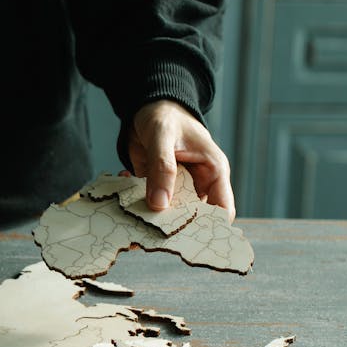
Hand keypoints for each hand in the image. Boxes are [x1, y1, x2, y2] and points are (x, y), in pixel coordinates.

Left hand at [128, 100, 235, 221]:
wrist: (146, 108)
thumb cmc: (166, 115)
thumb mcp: (163, 136)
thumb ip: (162, 167)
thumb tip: (159, 204)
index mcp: (213, 172)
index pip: (222, 209)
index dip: (210, 228)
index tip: (189, 239)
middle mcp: (198, 184)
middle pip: (194, 218)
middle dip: (176, 226)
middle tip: (153, 231)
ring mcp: (177, 188)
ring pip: (169, 214)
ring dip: (151, 215)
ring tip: (133, 210)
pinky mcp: (157, 188)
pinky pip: (149, 203)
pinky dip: (135, 200)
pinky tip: (124, 182)